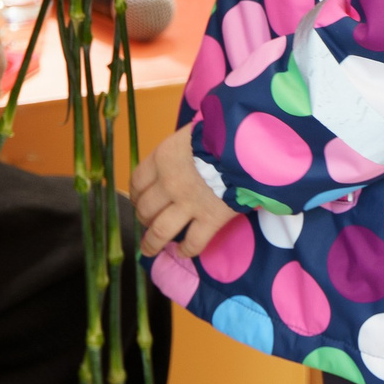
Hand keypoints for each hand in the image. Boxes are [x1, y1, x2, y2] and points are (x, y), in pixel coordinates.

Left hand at [131, 126, 238, 258]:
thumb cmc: (220, 132)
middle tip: (148, 222)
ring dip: (152, 242)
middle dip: (144, 218)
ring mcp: (189, 203)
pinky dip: (186, 250)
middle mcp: (169, 183)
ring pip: (160, 231)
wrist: (248, 142)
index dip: (135, 194)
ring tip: (149, 249)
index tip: (138, 200)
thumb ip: (181, 147)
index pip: (137, 182)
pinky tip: (182, 252)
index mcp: (162, 158)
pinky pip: (194, 241)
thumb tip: (182, 152)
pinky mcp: (210, 218)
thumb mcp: (191, 132)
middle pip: (145, 208)